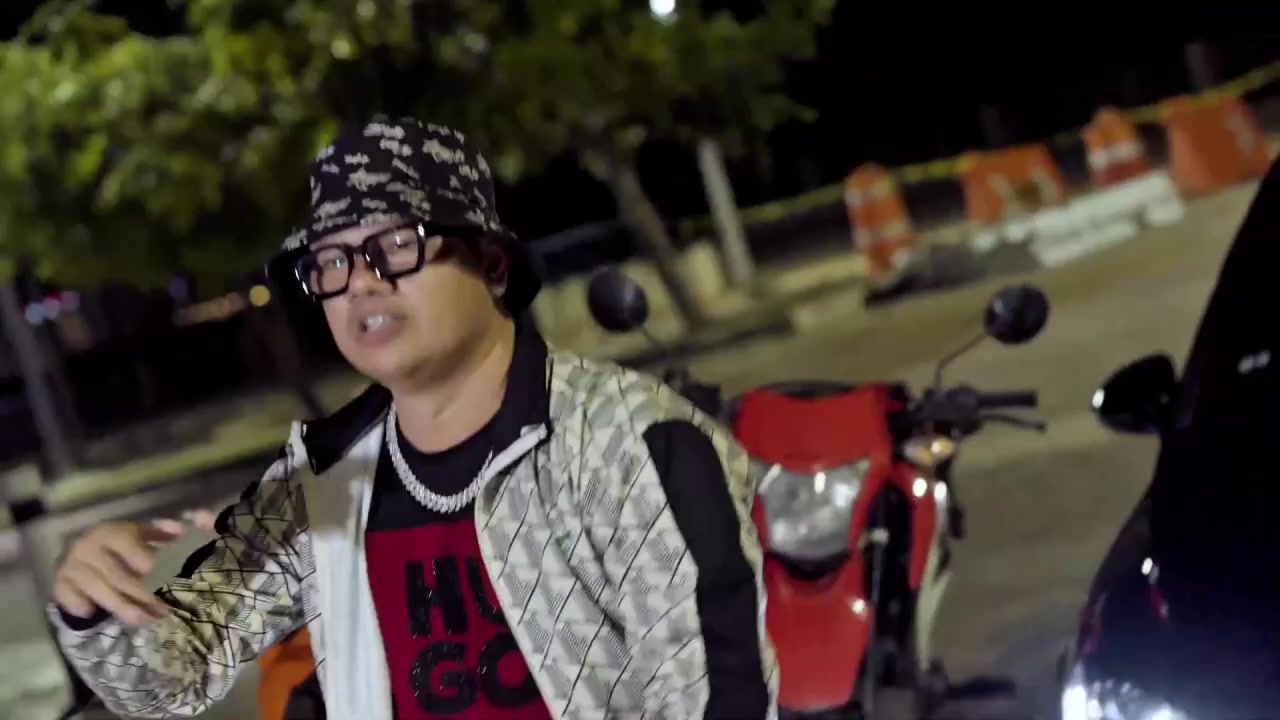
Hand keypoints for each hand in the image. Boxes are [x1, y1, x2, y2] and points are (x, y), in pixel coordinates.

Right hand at [52, 510, 214, 625]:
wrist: (81, 553)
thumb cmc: (121, 546)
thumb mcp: (142, 537)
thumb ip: (167, 534)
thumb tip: (196, 525)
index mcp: (113, 532)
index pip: (129, 545)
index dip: (146, 560)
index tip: (164, 576)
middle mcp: (89, 546)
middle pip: (118, 574)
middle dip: (142, 594)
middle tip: (163, 609)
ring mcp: (72, 565)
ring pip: (98, 589)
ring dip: (122, 607)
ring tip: (144, 620)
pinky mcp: (60, 583)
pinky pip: (71, 598)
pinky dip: (83, 606)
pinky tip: (96, 614)